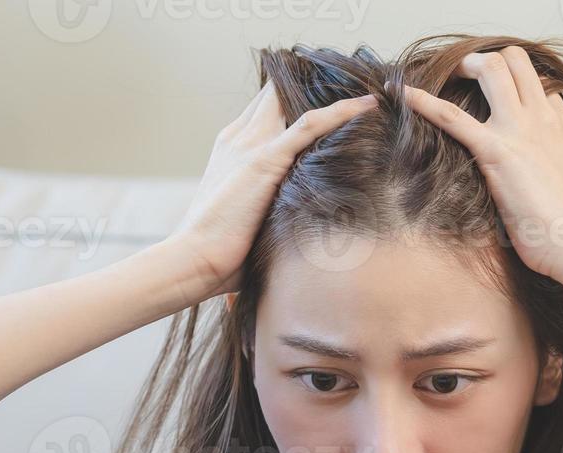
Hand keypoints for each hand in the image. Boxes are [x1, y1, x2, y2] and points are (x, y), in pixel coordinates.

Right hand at [172, 81, 378, 300]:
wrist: (194, 258)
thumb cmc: (219, 251)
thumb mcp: (245, 215)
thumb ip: (267, 203)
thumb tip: (296, 219)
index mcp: (231, 147)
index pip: (265, 108)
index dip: (293, 99)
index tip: (328, 99)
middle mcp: (239, 137)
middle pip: (275, 94)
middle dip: (309, 85)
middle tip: (351, 85)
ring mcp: (251, 144)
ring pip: (291, 100)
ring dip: (328, 92)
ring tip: (366, 91)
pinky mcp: (266, 159)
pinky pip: (309, 125)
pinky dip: (340, 112)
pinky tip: (367, 105)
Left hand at [400, 47, 562, 285]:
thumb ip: (550, 155)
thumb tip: (529, 164)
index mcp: (561, 124)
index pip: (535, 82)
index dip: (510, 81)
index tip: (489, 92)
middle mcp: (544, 117)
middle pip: (515, 60)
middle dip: (485, 60)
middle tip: (463, 75)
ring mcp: (522, 130)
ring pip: (492, 69)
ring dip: (463, 66)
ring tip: (444, 75)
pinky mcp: (498, 152)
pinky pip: (454, 116)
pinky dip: (424, 102)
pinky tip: (403, 95)